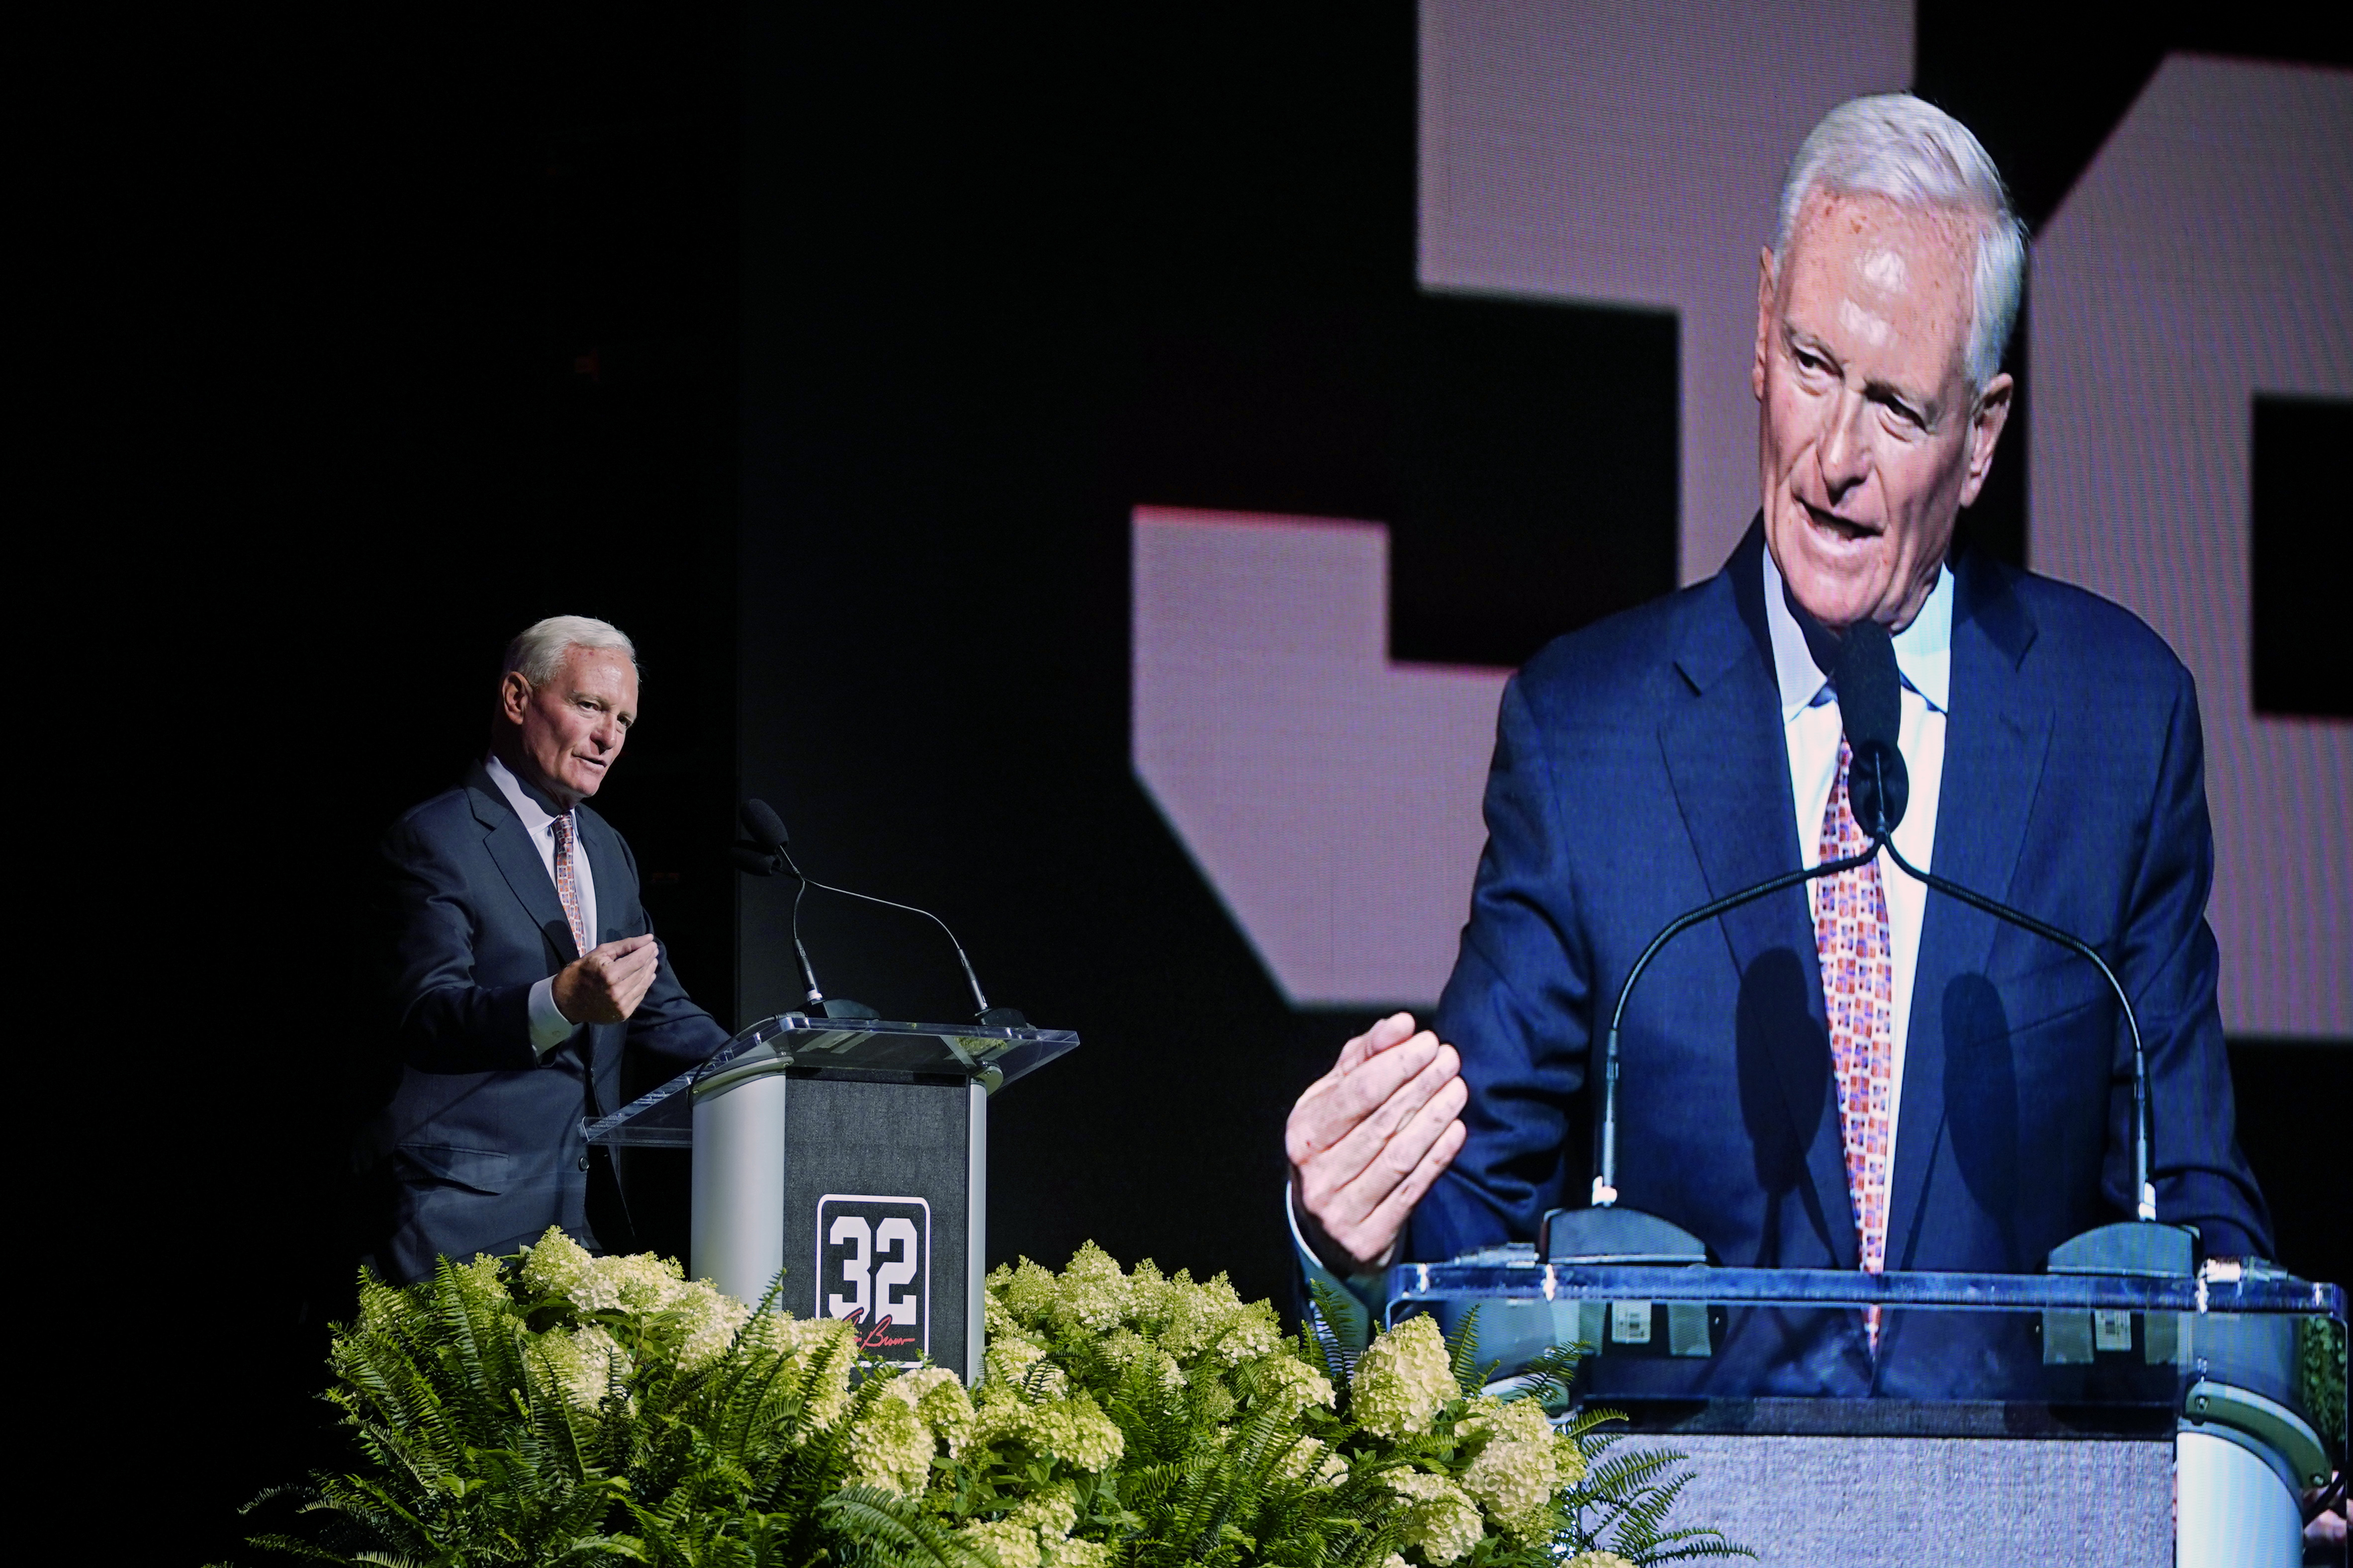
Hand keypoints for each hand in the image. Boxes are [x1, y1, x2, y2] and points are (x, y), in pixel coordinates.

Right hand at [552, 934, 659, 1024]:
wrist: (565, 1001)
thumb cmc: (580, 972)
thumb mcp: (599, 953)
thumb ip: (625, 945)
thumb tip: (648, 939)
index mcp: (609, 974)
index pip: (638, 960)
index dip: (647, 950)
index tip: (652, 943)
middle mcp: (617, 992)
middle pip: (642, 972)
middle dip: (650, 959)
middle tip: (653, 951)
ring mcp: (620, 1005)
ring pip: (643, 985)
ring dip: (650, 972)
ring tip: (652, 962)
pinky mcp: (622, 1014)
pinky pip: (639, 997)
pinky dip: (645, 985)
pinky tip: (647, 977)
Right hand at [1285, 1012, 1467, 1273]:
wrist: (1326, 1226)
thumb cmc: (1336, 1145)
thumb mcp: (1335, 1099)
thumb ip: (1365, 1058)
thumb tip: (1401, 1025)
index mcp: (1304, 1132)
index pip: (1355, 1093)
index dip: (1396, 1064)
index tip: (1428, 1042)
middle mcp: (1317, 1173)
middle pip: (1381, 1122)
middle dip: (1421, 1085)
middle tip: (1451, 1059)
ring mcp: (1341, 1209)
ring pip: (1399, 1155)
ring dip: (1434, 1118)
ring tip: (1459, 1088)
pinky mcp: (1368, 1237)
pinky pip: (1412, 1190)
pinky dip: (1437, 1157)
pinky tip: (1456, 1129)